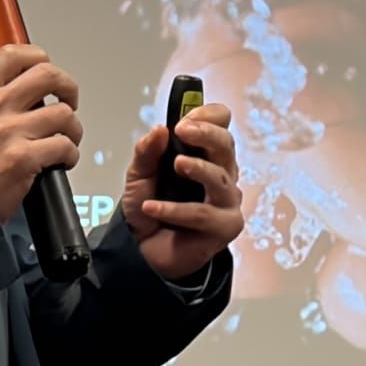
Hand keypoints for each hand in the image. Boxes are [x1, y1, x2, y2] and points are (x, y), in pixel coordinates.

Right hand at [0, 44, 82, 223]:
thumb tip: (13, 96)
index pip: (12, 55)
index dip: (37, 56)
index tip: (46, 67)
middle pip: (47, 75)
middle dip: (67, 87)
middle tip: (69, 100)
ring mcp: (10, 131)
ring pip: (63, 113)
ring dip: (72, 128)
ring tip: (66, 140)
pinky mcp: (24, 158)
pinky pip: (65, 146)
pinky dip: (70, 155)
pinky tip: (61, 162)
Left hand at [121, 104, 244, 281]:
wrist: (141, 250)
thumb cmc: (148, 208)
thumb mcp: (139, 174)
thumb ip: (147, 151)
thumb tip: (160, 129)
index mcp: (206, 155)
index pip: (221, 124)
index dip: (208, 116)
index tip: (185, 118)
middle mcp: (222, 174)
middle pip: (227, 145)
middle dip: (207, 133)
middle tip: (183, 131)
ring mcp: (226, 202)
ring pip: (220, 179)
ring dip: (198, 168)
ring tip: (176, 165)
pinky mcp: (225, 228)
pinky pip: (203, 215)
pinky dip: (175, 210)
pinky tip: (152, 207)